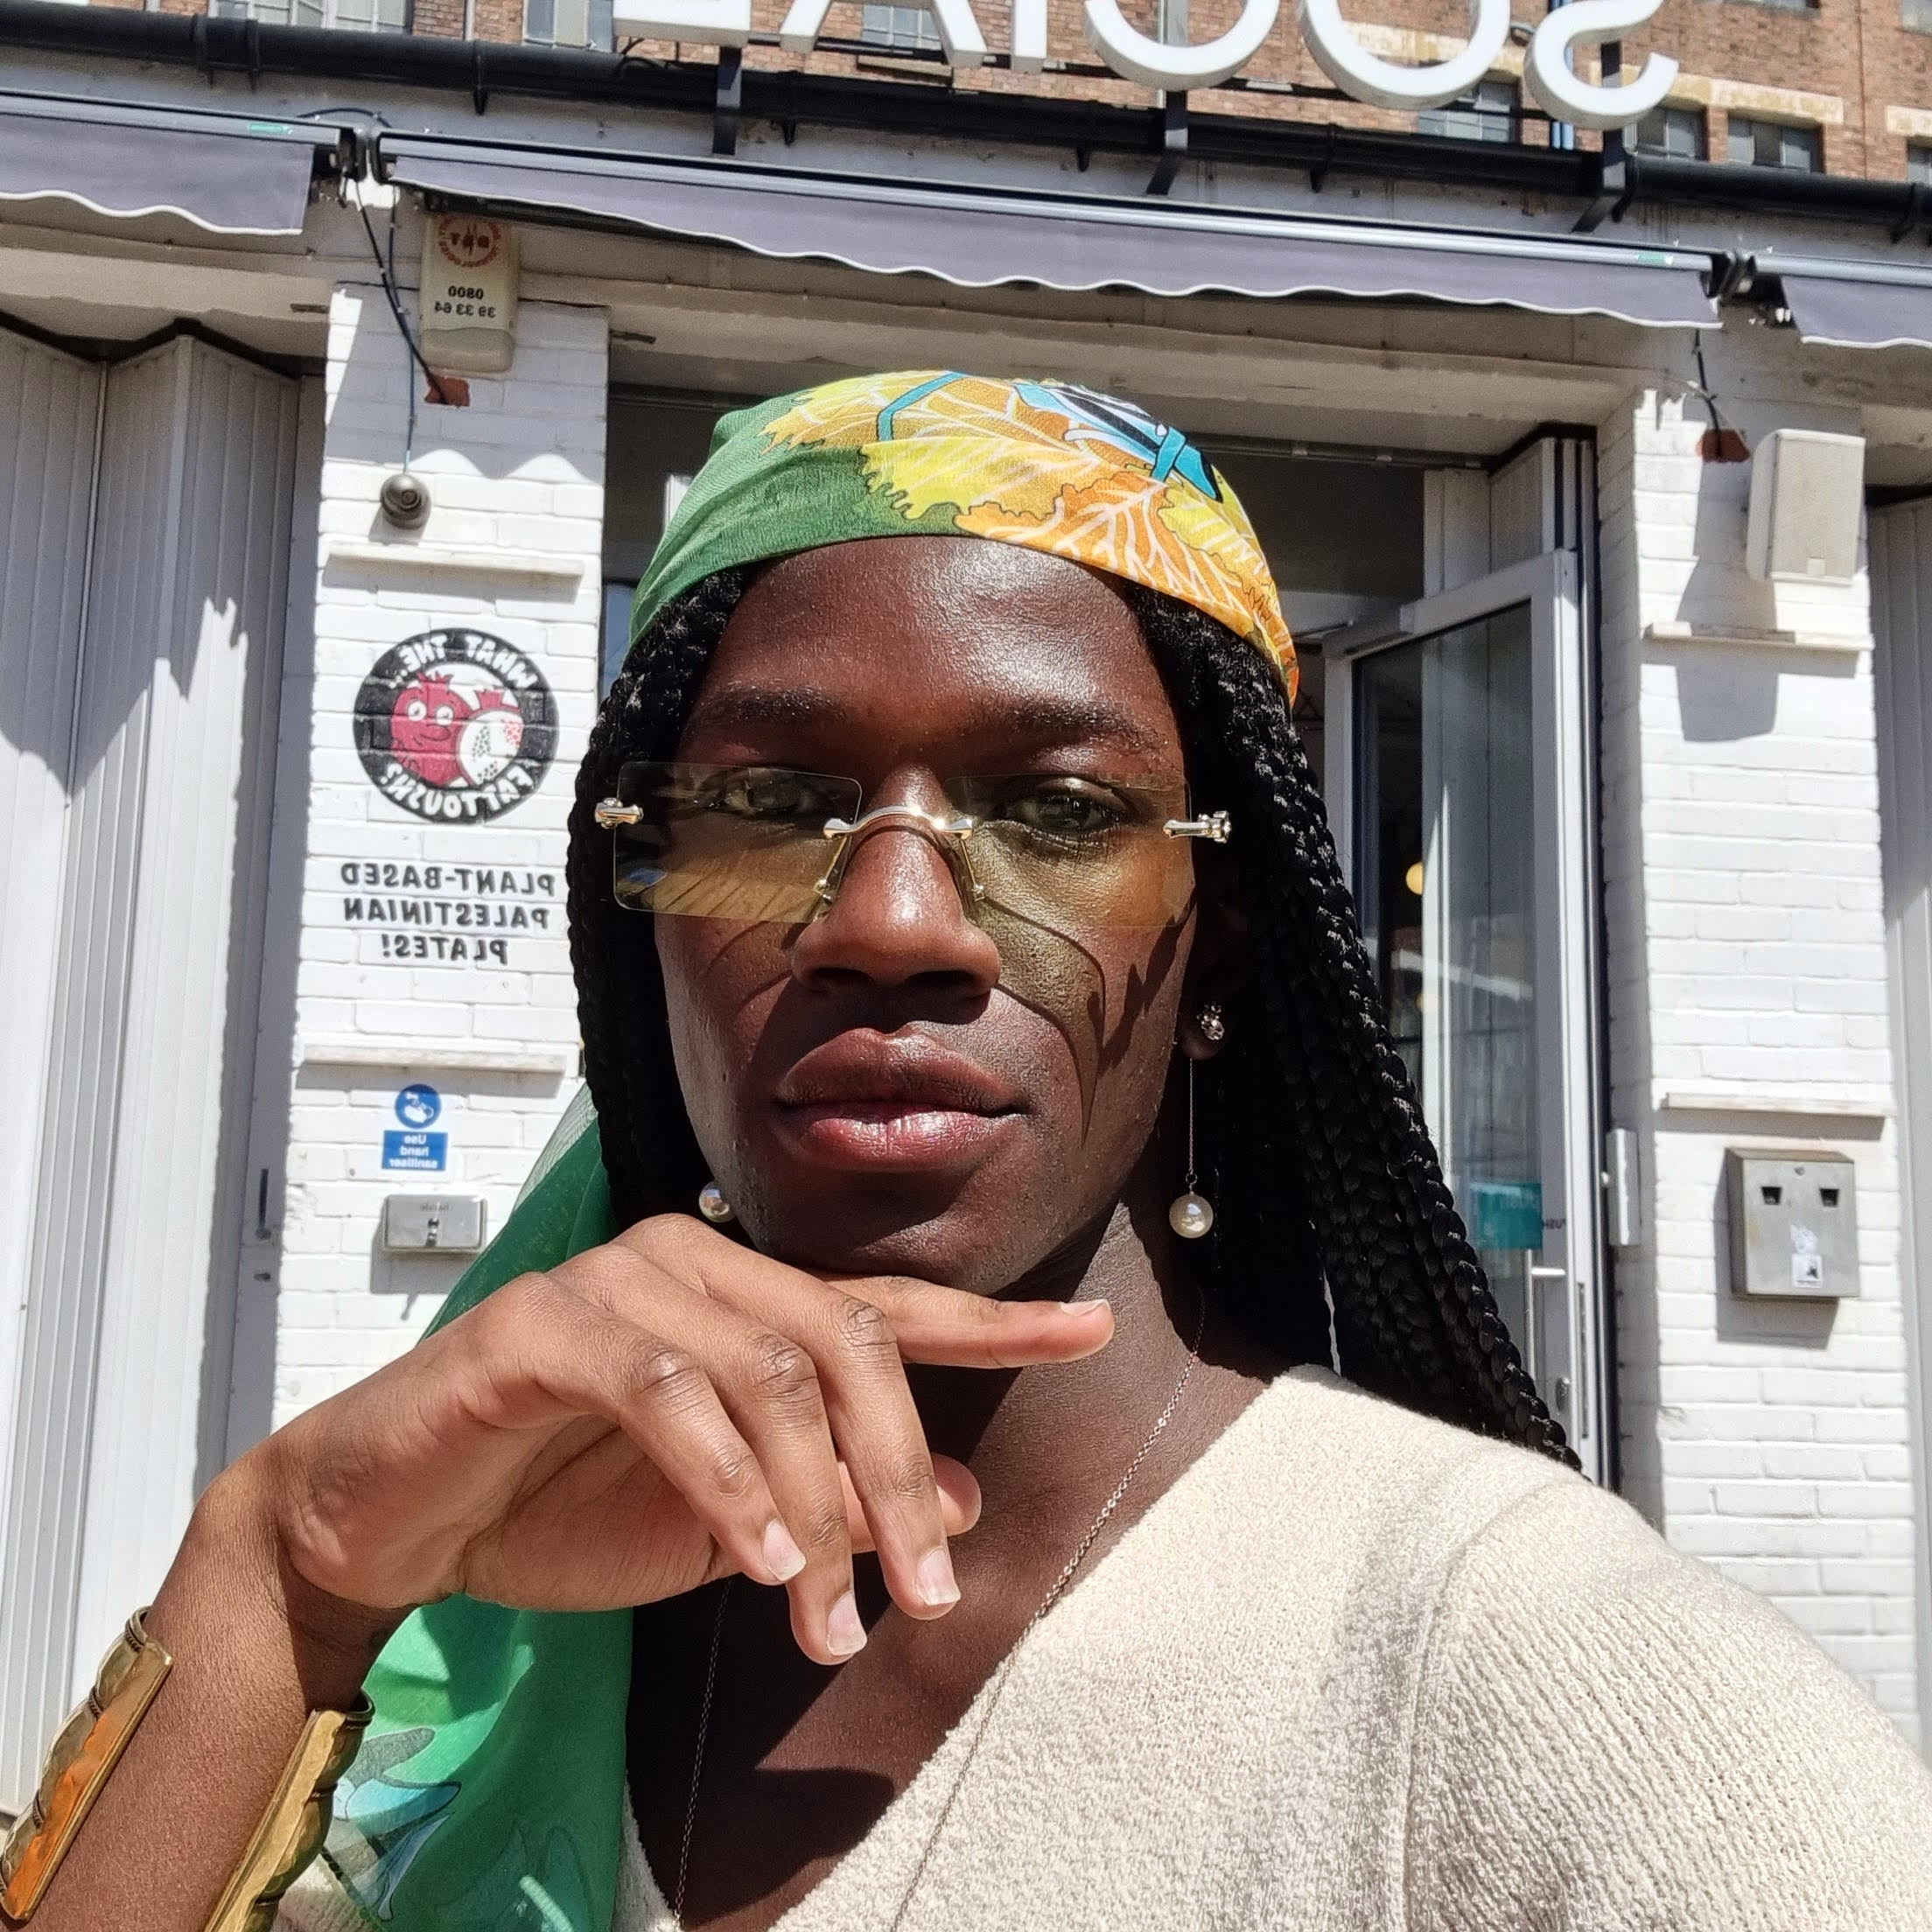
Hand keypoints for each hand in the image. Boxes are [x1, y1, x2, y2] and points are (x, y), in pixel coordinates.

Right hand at [230, 1215, 1113, 1664]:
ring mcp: (618, 1281)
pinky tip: (757, 1559)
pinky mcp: (543, 1324)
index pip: (886, 1306)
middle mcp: (693, 1263)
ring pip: (770, 1369)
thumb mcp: (729, 1526)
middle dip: (900, 1472)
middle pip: (847, 1341)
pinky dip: (728, 1483)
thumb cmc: (558, 1506)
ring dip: (817, 1504)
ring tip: (827, 1617)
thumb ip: (835, 1499)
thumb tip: (962, 1500)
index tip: (1086, 1332)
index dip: (993, 1322)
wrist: (393, 1522)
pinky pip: (667, 1389)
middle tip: (927, 1591)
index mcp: (743, 1297)